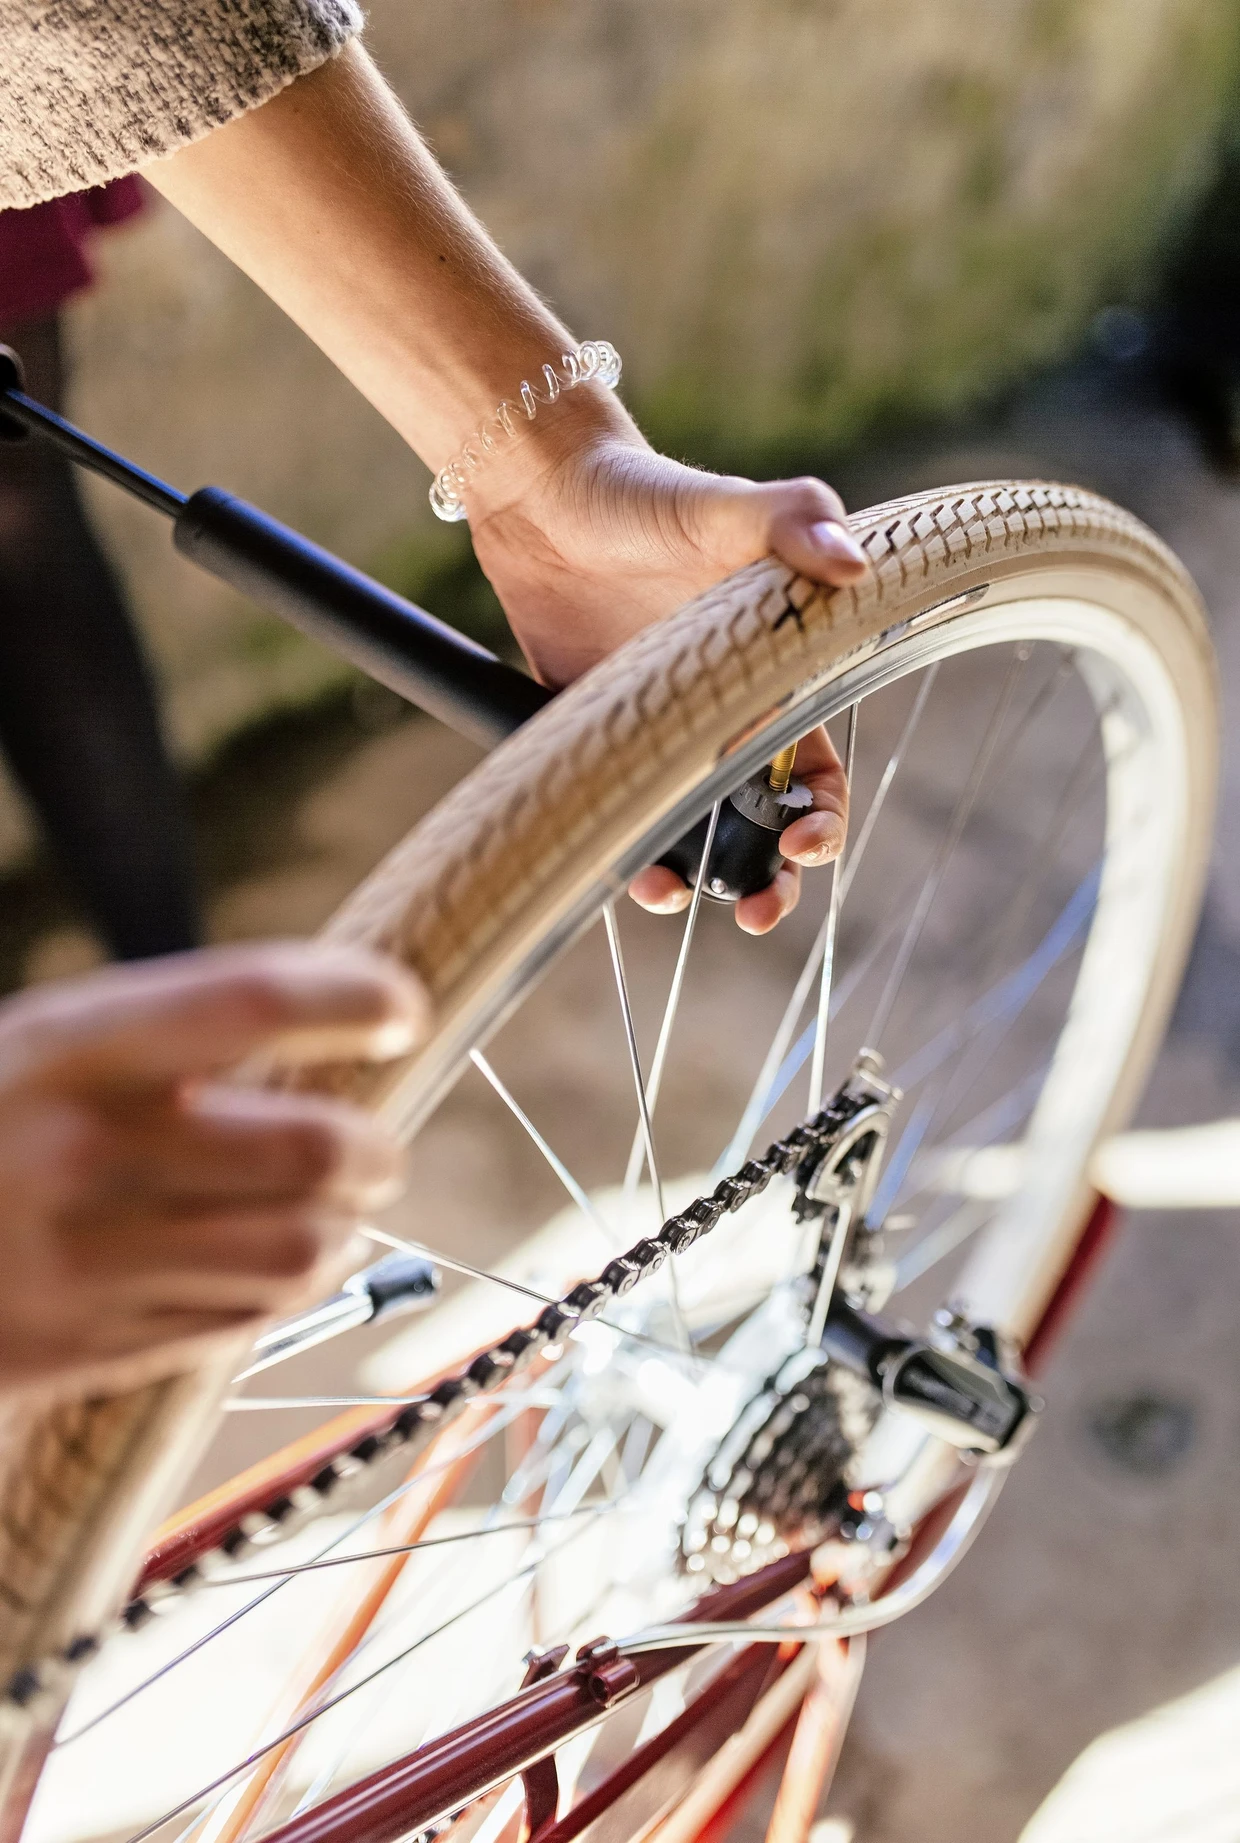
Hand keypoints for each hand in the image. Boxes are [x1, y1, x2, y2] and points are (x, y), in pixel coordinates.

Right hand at [0, 943, 426, 1399]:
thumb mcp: (28, 1050)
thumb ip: (154, 1047)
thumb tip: (324, 1038)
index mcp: (56, 1048)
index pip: (244, 1000)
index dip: (346, 996)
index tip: (401, 1008)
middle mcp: (75, 1151)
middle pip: (312, 1149)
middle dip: (376, 1150)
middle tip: (378, 1148)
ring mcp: (79, 1261)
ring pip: (301, 1249)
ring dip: (342, 1228)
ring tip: (334, 1210)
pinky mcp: (80, 1348)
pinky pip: (241, 1319)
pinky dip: (280, 1290)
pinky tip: (264, 1264)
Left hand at [471, 426, 862, 929]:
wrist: (546, 492)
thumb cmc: (651, 493)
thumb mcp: (730, 506)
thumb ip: (797, 522)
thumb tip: (854, 565)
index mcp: (775, 680)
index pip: (820, 774)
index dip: (826, 819)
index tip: (808, 843)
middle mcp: (722, 718)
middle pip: (763, 825)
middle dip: (772, 879)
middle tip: (759, 911)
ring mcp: (660, 734)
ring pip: (691, 831)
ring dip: (696, 878)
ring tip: (677, 895)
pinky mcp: (598, 737)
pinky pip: (621, 810)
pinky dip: (628, 851)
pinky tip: (630, 871)